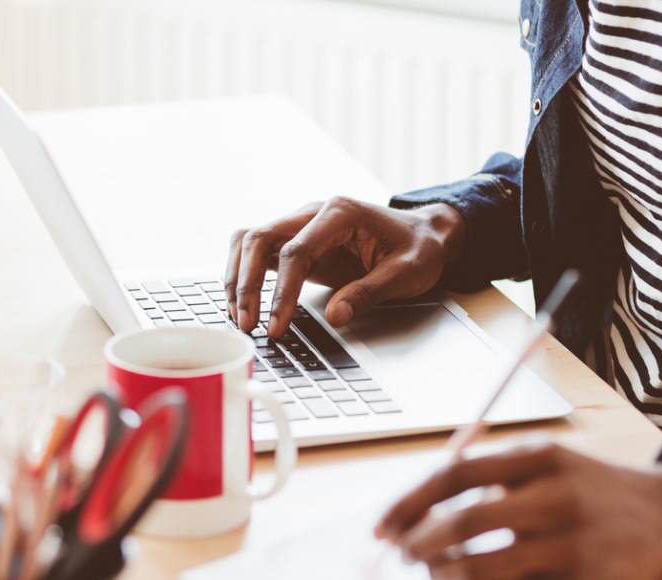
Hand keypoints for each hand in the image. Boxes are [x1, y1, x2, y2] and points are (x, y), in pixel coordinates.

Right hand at [225, 197, 463, 335]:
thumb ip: (369, 293)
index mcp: (340, 213)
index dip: (282, 291)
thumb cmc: (418, 249)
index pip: (296, 251)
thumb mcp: (406, 273)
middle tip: (247, 324)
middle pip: (259, 238)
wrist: (424, 234)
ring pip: (249, 241)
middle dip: (246, 283)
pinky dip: (244, 276)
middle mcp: (313, 213)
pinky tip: (243, 305)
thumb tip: (336, 316)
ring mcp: (301, 225)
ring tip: (239, 317)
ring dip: (237, 278)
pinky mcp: (296, 241)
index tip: (277, 324)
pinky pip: (258, 252)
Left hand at [375, 443, 661, 579]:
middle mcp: (555, 495)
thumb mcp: (549, 464)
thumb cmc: (593, 490)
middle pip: (466, 521)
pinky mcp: (588, 578)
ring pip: (486, 568)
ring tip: (440, 572)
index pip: (456, 473)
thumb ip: (492, 478)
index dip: (410, 502)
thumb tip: (418, 512)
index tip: (383, 525)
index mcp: (539, 456)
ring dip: (449, 575)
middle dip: (421, 543)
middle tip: (405, 554)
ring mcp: (574, 541)